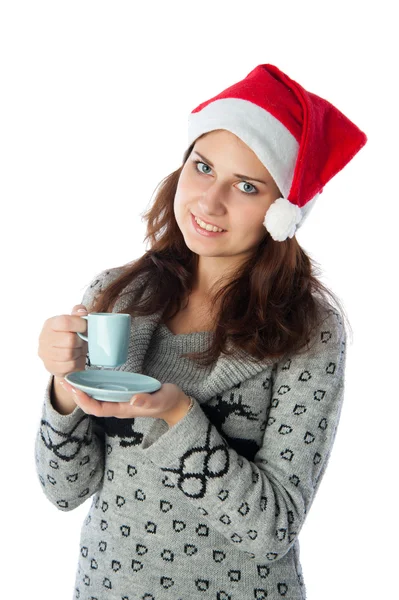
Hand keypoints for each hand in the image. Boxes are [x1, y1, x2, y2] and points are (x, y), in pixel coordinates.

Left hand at [58, 380, 190, 425]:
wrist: (175, 405)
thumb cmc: (168, 401)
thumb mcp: (160, 400)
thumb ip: (148, 400)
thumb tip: (133, 398)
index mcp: (124, 409)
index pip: (98, 409)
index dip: (85, 401)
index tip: (75, 390)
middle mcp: (118, 407)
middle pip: (91, 405)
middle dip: (76, 395)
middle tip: (63, 381)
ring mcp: (119, 401)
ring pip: (94, 399)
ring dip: (80, 390)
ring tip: (68, 379)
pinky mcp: (121, 395)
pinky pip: (101, 393)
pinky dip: (90, 386)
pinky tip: (85, 377)